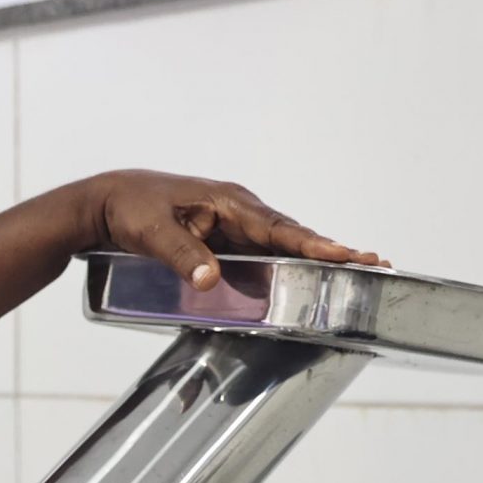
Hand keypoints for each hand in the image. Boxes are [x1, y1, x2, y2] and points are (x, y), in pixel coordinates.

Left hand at [81, 170, 385, 289]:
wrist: (107, 202)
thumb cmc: (130, 209)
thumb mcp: (153, 233)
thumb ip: (183, 256)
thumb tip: (212, 280)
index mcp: (229, 203)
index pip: (280, 229)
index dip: (313, 245)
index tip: (345, 255)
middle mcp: (239, 210)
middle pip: (293, 235)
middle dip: (333, 250)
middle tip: (375, 263)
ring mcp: (234, 224)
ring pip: (283, 244)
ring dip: (317, 257)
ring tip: (357, 268)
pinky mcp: (224, 238)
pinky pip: (264, 252)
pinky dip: (290, 262)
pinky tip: (308, 276)